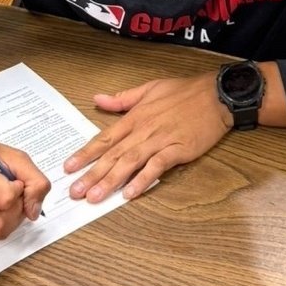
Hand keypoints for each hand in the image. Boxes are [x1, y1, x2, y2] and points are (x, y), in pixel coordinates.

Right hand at [0, 138, 50, 240]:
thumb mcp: (14, 156)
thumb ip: (34, 179)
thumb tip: (33, 211)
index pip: (6, 199)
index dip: (18, 191)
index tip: (13, 181)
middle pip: (0, 225)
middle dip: (14, 212)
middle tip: (11, 195)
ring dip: (6, 220)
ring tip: (0, 202)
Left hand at [63, 72, 231, 202]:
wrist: (216, 95)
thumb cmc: (184, 91)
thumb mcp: (150, 88)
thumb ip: (123, 98)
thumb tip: (98, 99)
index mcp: (136, 116)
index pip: (106, 138)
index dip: (86, 153)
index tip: (69, 167)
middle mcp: (144, 129)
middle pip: (113, 154)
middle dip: (92, 174)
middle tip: (74, 192)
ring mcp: (161, 140)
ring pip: (130, 162)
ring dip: (111, 180)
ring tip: (95, 197)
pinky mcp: (178, 150)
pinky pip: (157, 166)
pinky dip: (143, 180)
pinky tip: (130, 193)